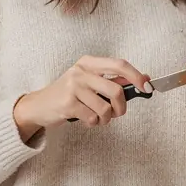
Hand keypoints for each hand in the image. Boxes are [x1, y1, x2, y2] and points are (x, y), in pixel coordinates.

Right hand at [14, 56, 150, 134]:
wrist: (38, 106)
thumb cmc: (69, 94)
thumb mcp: (89, 81)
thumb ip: (113, 80)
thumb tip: (144, 78)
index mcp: (89, 62)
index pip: (119, 64)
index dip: (136, 76)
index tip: (147, 87)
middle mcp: (81, 71)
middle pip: (116, 90)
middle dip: (121, 107)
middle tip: (117, 113)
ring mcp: (73, 87)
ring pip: (106, 108)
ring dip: (106, 118)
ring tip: (97, 117)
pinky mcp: (67, 104)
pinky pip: (93, 118)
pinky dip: (94, 123)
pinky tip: (85, 119)